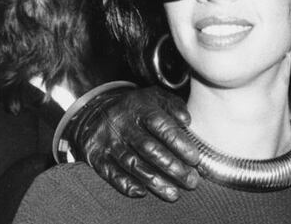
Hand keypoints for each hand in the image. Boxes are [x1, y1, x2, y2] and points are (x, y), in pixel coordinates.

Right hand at [67, 86, 200, 200]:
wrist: (95, 110)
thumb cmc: (136, 107)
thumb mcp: (155, 97)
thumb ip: (174, 106)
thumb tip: (187, 120)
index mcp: (140, 107)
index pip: (161, 126)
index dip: (179, 143)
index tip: (195, 158)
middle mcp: (122, 124)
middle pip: (149, 148)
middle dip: (172, 167)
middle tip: (190, 180)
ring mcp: (108, 141)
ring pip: (133, 164)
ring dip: (154, 181)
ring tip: (173, 193)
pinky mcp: (95, 156)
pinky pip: (111, 173)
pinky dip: (126, 185)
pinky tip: (142, 192)